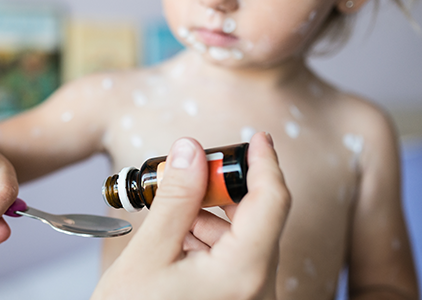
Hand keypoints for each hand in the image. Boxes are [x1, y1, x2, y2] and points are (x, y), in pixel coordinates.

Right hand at [92, 133, 290, 299]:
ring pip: (246, 240)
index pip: (273, 201)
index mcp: (243, 272)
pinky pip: (237, 262)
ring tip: (169, 216)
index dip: (265, 162)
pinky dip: (210, 243)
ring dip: (211, 218)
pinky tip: (177, 242)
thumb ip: (175, 198)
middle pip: (258, 219)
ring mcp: (252, 299)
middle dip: (222, 191)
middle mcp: (259, 289)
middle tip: (185, 175)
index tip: (255, 137)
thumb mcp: (148, 254)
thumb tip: (191, 150)